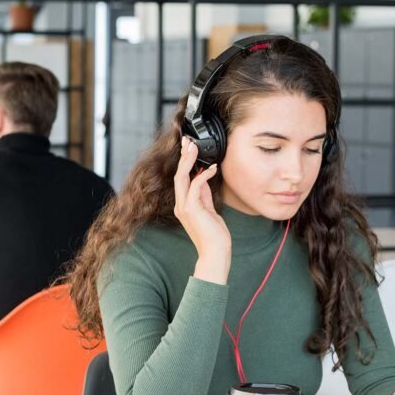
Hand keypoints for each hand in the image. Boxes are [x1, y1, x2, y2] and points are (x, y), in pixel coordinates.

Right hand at [173, 136, 231, 283]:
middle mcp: (181, 205)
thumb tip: (203, 179)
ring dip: (189, 161)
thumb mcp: (210, 211)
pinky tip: (212, 169)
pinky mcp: (192, 209)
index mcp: (184, 205)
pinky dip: (204, 176)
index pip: (181, 179)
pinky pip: (195, 187)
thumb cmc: (214, 236)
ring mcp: (184, 207)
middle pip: (178, 175)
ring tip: (194, 147)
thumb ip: (204, 195)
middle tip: (188, 141)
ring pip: (182, 178)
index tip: (188, 149)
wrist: (215, 253)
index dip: (184, 163)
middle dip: (183, 157)